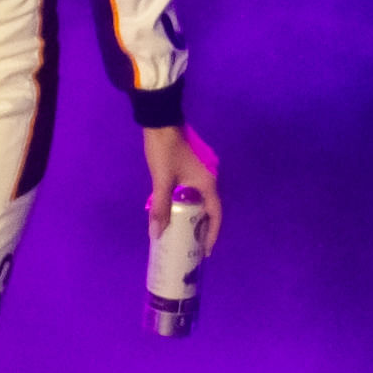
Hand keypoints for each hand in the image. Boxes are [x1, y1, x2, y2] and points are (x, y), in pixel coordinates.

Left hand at [142, 123, 221, 249]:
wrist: (161, 121)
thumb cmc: (165, 151)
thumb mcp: (162, 181)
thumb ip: (160, 208)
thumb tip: (156, 234)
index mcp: (207, 183)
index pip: (215, 214)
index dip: (212, 234)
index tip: (205, 251)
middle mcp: (209, 179)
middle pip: (210, 209)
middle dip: (203, 229)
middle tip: (193, 246)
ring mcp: (201, 173)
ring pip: (201, 201)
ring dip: (195, 217)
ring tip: (185, 233)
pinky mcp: (192, 168)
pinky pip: (194, 193)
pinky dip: (189, 206)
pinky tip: (178, 212)